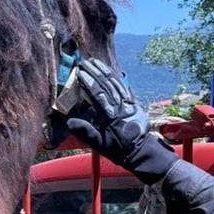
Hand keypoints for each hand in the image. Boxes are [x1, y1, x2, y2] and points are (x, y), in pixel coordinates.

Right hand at [65, 59, 178, 182]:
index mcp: (110, 116)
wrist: (142, 152)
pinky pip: (125, 87)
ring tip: (95, 62)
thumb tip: (70, 122)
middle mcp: (120, 107)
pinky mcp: (134, 103)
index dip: (89, 82)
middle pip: (106, 85)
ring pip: (116, 83)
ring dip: (105, 71)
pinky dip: (116, 77)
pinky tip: (110, 71)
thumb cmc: (119, 150)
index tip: (80, 73)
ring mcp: (129, 103)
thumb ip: (86, 133)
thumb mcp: (101, 146)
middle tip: (84, 63)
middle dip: (95, 72)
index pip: (98, 95)